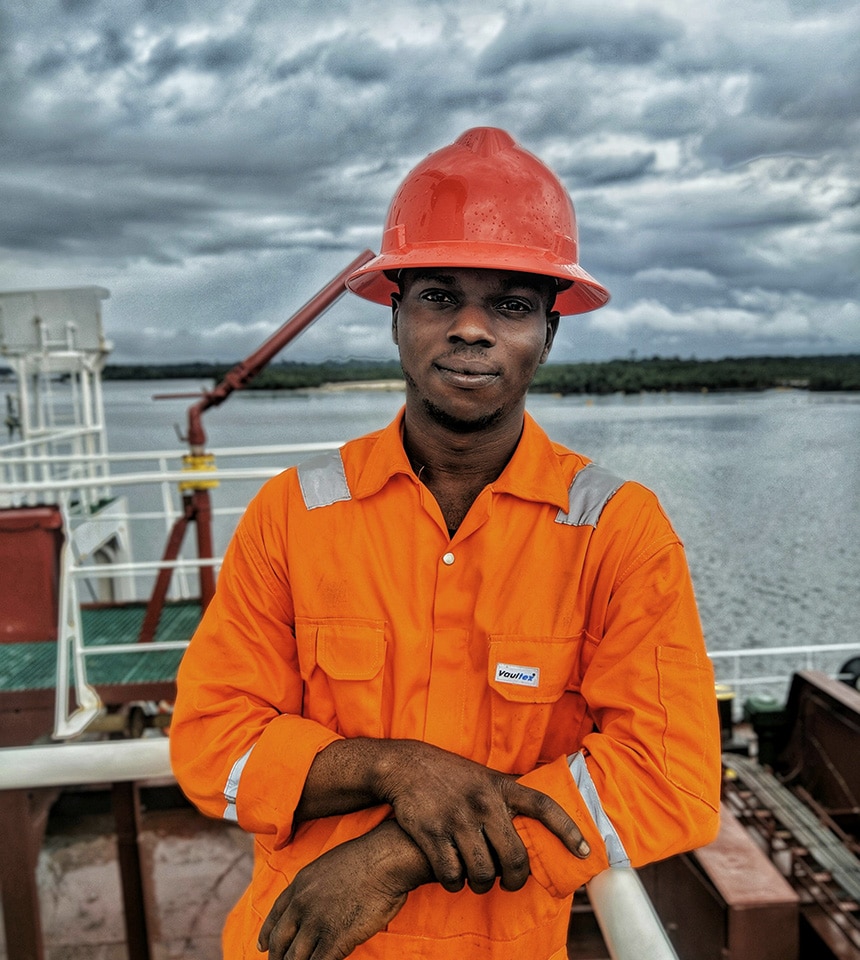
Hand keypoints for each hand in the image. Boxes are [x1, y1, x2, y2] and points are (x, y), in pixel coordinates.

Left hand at [258, 820, 428, 959]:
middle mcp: (302, 905)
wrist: (384, 859)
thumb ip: (315, 888)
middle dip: (277, 959)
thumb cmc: (365, 860)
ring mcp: (317, 923)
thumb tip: (314, 904)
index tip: (262, 947)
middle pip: (280, 943)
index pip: (274, 917)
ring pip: (295, 959)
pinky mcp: (335, 939)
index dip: (267, 935)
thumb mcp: (327, 866)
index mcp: (299, 885)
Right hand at [372, 740, 588, 894]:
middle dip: (515, 879)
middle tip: (510, 882)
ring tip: (479, 881)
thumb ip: (508, 793)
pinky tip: (454, 878)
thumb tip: (541, 809)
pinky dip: (455, 884)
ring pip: (483, 872)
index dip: (567, 829)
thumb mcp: (484, 776)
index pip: (543, 806)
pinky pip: (452, 874)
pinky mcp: (432, 832)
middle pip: (514, 856)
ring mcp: (457, 818)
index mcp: (500, 786)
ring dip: (482, 884)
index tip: (585, 851)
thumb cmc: (451, 775)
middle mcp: (483, 802)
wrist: (406, 766)